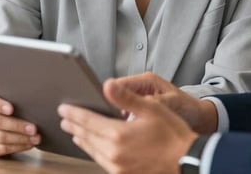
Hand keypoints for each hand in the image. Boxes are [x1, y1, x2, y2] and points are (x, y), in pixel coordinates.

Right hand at [0, 90, 39, 156]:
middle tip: (34, 128)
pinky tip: (29, 144)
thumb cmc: (8, 104)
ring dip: (20, 138)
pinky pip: (1, 149)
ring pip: (0, 137)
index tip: (11, 109)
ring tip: (36, 138)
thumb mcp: (10, 97)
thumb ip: (17, 97)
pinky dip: (17, 147)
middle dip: (17, 126)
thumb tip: (36, 102)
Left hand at [58, 78, 196, 173]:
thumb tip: (107, 85)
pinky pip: (101, 160)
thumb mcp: (151, 109)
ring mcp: (117, 167)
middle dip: (74, 125)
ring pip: (91, 150)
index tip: (64, 108)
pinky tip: (93, 147)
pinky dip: (93, 151)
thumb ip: (126, 98)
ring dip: (82, 139)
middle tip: (65, 118)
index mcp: (118, 135)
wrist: (186, 161)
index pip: (87, 121)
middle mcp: (113, 153)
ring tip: (75, 131)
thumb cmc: (173, 135)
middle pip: (86, 136)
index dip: (74, 113)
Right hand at [111, 72, 218, 132]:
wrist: (197, 116)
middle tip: (102, 119)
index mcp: (147, 80)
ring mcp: (139, 98)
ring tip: (111, 125)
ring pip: (118, 104)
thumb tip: (136, 104)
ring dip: (114, 115)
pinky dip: (120, 121)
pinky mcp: (139, 108)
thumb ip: (154, 101)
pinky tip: (120, 130)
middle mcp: (141, 87)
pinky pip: (123, 113)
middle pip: (115, 94)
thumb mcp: (172, 102)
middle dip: (108, 106)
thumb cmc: (187, 107)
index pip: (120, 84)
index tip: (101, 106)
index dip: (109, 95)